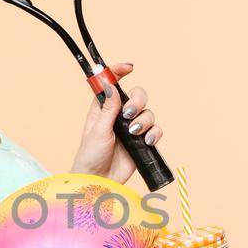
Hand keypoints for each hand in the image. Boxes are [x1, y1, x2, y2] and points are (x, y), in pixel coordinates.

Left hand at [68, 61, 163, 184]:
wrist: (100, 180)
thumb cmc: (91, 156)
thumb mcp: (97, 130)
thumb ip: (107, 108)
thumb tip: (111, 86)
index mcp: (103, 108)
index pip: (112, 84)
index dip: (119, 72)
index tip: (129, 67)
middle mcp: (119, 116)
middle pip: (137, 96)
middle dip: (138, 101)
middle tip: (129, 114)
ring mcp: (132, 128)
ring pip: (148, 113)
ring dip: (144, 120)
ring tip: (134, 133)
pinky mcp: (142, 142)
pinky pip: (155, 130)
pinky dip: (154, 133)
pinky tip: (145, 141)